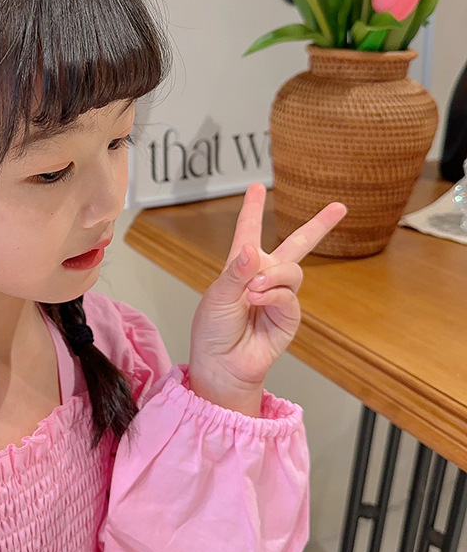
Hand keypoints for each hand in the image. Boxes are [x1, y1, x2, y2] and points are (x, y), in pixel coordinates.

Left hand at [188, 183, 346, 415]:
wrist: (222, 364)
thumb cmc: (212, 330)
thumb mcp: (217, 296)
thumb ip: (236, 271)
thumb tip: (253, 249)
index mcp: (239, 266)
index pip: (248, 231)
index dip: (253, 208)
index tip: (257, 187)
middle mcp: (262, 276)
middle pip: (296, 244)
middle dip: (319, 226)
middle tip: (340, 208)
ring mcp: (279, 295)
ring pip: (292, 269)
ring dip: (273, 276)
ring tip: (253, 291)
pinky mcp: (289, 315)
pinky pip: (290, 295)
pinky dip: (273, 295)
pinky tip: (257, 301)